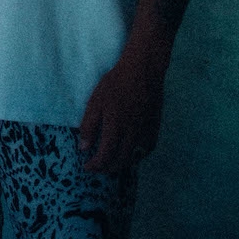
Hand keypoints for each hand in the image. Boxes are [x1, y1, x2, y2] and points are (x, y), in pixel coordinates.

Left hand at [77, 54, 165, 172]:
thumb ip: (89, 126)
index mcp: (116, 128)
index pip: (105, 156)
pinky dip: (138, 155)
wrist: (143, 70)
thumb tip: (83, 148)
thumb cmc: (115, 83)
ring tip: (111, 163)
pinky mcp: (154, 126)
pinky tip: (131, 153)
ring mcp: (145, 131)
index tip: (87, 168)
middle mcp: (132, 134)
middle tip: (98, 167)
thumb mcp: (95, 101)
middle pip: (120, 161)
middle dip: (107, 168)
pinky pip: (147, 148)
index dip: (96, 166)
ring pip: (134, 157)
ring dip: (122, 164)